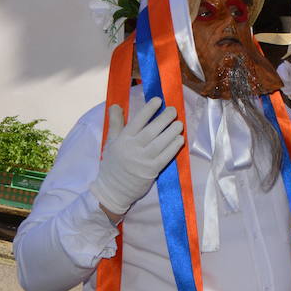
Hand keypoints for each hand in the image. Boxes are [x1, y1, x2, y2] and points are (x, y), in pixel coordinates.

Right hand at [90, 97, 184, 217]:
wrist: (112, 190)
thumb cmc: (112, 164)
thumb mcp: (110, 142)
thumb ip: (115, 123)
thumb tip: (115, 105)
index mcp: (122, 140)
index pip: (137, 121)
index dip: (149, 109)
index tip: (158, 100)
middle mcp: (133, 149)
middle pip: (152, 130)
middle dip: (164, 118)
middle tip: (173, 110)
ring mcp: (143, 160)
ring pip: (161, 142)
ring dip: (172, 131)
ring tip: (179, 123)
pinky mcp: (151, 171)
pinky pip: (166, 157)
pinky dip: (174, 147)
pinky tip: (180, 139)